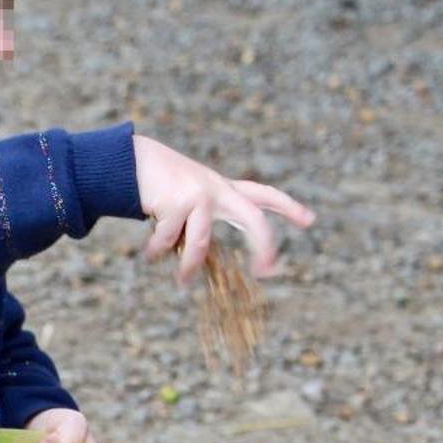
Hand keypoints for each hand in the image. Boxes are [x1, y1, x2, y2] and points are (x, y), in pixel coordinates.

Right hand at [132, 133, 314, 282]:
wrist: (133, 160)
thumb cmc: (164, 186)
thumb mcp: (193, 198)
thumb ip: (206, 222)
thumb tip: (203, 260)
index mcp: (225, 189)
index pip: (264, 195)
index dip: (288, 208)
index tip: (310, 221)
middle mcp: (218, 190)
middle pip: (253, 218)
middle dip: (263, 245)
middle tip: (267, 271)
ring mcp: (199, 195)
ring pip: (201, 244)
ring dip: (189, 268)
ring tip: (182, 282)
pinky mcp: (176, 202)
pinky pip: (168, 241)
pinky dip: (157, 252)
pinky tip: (150, 252)